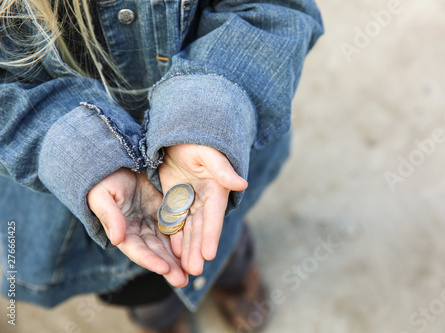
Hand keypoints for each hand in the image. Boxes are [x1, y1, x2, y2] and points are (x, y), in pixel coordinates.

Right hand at [87, 168, 187, 286]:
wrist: (118, 157)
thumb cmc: (104, 178)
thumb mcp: (103, 194)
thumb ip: (110, 216)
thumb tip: (117, 240)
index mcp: (121, 229)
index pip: (136, 249)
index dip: (149, 260)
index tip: (164, 269)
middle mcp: (137, 229)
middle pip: (154, 251)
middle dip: (168, 266)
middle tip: (182, 280)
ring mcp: (152, 221)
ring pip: (167, 244)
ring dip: (178, 259)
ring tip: (192, 272)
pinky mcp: (165, 210)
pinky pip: (176, 227)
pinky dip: (184, 240)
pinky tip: (196, 250)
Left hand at [158, 144, 247, 275]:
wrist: (180, 133)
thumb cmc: (198, 140)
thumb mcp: (209, 153)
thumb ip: (222, 169)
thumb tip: (242, 184)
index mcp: (216, 189)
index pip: (213, 216)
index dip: (211, 235)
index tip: (209, 254)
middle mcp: (205, 199)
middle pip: (201, 228)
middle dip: (198, 249)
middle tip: (194, 270)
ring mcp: (190, 200)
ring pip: (188, 229)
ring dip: (187, 248)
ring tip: (184, 269)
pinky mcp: (175, 199)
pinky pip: (175, 221)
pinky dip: (174, 236)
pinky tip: (172, 252)